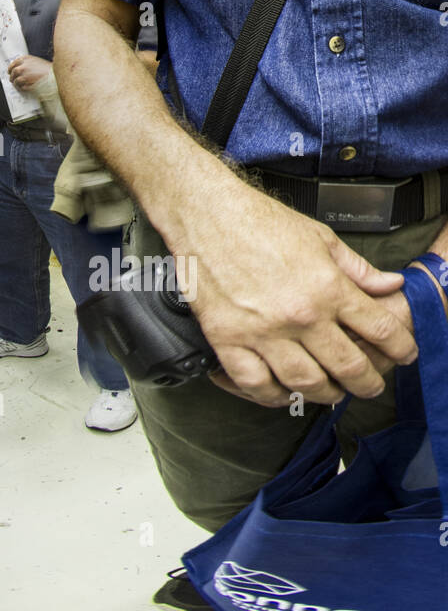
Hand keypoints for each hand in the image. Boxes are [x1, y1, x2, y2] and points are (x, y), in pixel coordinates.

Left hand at [6, 55, 50, 89]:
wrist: (55, 75)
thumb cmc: (48, 69)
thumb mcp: (37, 61)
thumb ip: (27, 63)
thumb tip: (19, 68)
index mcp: (25, 59)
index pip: (14, 63)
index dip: (11, 68)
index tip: (9, 71)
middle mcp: (23, 65)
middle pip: (13, 72)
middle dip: (12, 77)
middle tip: (12, 80)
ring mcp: (23, 74)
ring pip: (16, 80)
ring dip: (16, 83)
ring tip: (19, 85)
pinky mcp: (25, 82)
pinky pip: (21, 87)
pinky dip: (22, 88)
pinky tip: (25, 88)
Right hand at [169, 190, 416, 407]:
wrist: (205, 214)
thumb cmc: (259, 221)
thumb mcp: (320, 238)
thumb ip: (358, 268)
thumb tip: (391, 285)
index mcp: (328, 287)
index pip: (381, 330)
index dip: (401, 347)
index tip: (404, 354)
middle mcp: (300, 314)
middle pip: (348, 366)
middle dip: (368, 383)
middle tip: (370, 386)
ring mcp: (262, 330)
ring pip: (305, 382)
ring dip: (325, 394)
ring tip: (331, 392)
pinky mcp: (227, 337)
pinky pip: (254, 383)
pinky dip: (272, 395)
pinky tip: (282, 393)